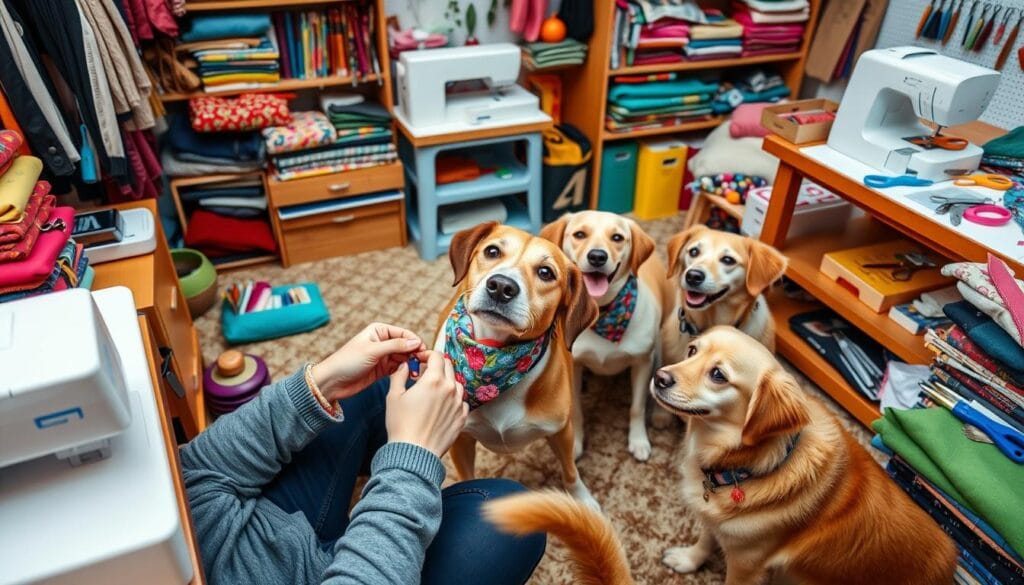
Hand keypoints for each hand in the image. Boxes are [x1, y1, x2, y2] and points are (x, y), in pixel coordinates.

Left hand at [311, 323, 428, 402]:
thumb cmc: (347, 361)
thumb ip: (396, 346)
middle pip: (406, 346)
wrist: (332, 381)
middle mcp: (383, 342)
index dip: (415, 341)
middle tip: (423, 363)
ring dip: (412, 364)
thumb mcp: (373, 350)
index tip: (423, 351)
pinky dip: (405, 371)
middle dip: (415, 354)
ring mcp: (383, 356)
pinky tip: (410, 376)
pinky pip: (399, 369)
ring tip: (418, 371)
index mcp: (379, 331)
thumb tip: (416, 341)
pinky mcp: (382, 370)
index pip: (404, 333)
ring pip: (404, 358)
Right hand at [386, 351, 468, 457]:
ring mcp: (458, 403)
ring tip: (433, 391)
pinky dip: (453, 399)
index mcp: (434, 380)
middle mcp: (450, 389)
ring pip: (456, 383)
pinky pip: (461, 401)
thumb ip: (400, 375)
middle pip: (448, 367)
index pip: (437, 356)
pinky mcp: (462, 417)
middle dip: (437, 365)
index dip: (428, 354)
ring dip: (446, 382)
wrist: (414, 453)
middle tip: (425, 373)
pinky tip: (442, 406)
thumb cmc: (401, 425)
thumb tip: (405, 366)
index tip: (421, 359)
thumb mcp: (394, 396)